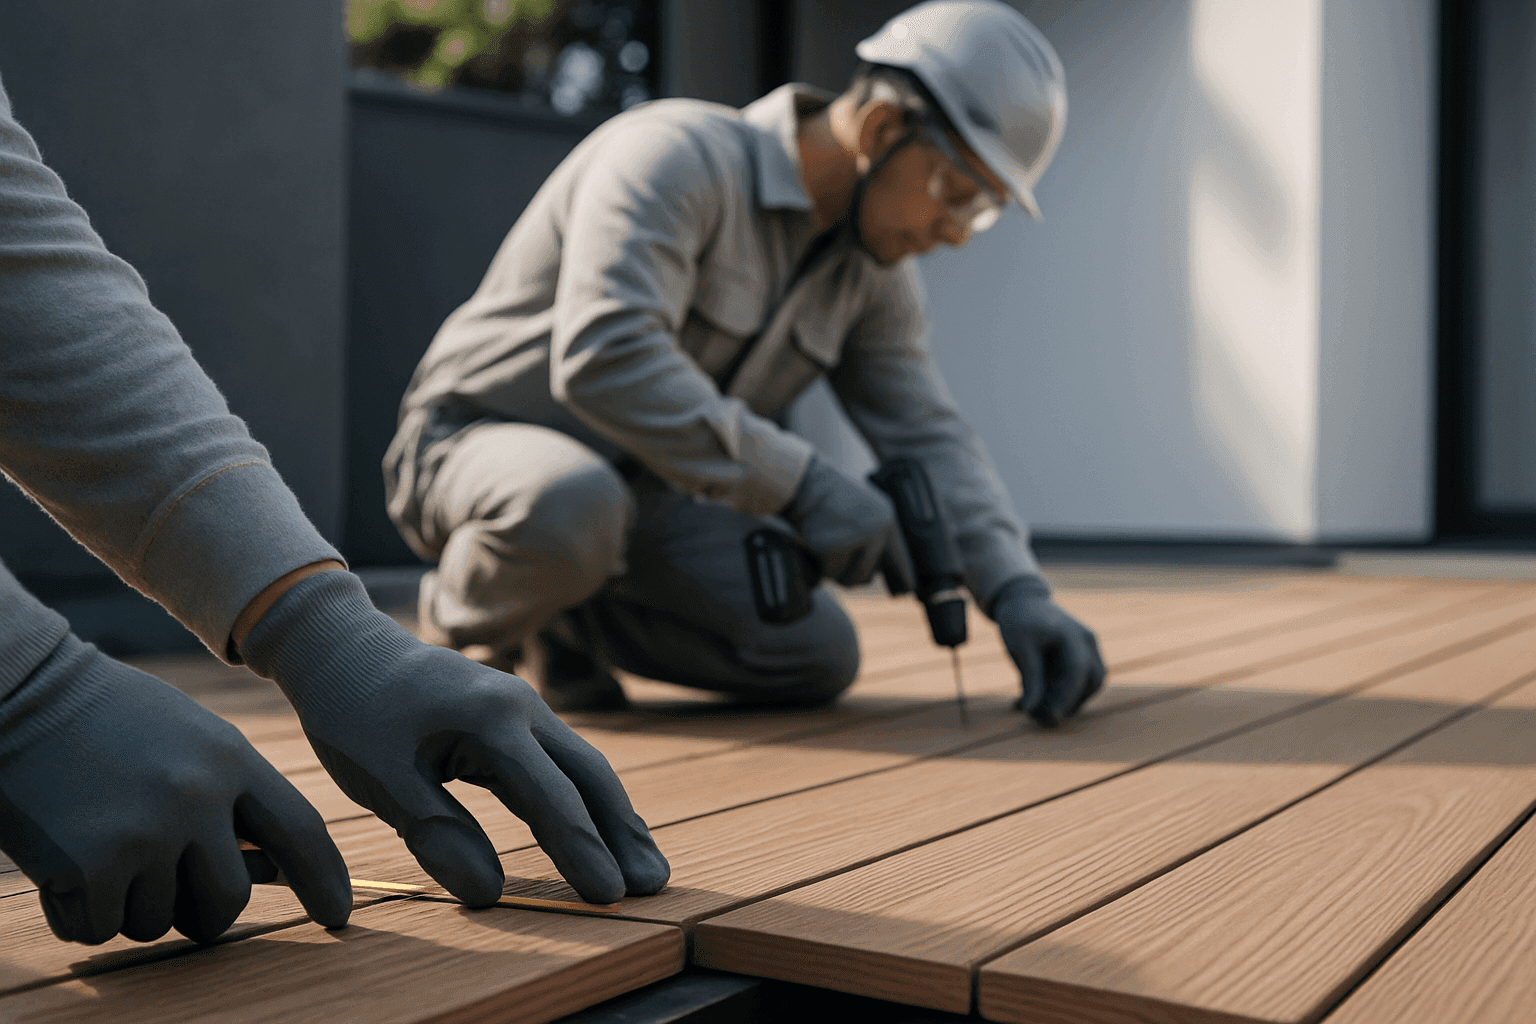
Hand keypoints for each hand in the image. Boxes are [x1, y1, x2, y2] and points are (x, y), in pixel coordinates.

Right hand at [0, 635, 351, 944]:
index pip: (300, 830)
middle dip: (204, 915)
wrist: (23, 694)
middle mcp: (198, 798)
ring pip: (157, 922)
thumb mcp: (190, 739)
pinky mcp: (93, 864)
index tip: (338, 915)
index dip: (324, 878)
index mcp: (231, 761)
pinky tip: (63, 864)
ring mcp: (147, 832)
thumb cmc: (107, 721)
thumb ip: (233, 798)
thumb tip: (271, 870)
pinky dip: (79, 913)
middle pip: (230, 899)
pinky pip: (100, 929)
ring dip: (127, 906)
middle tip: (172, 899)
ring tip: (99, 848)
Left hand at [239, 571, 668, 906]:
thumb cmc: (355, 712)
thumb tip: (489, 894)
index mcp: (494, 720)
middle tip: (653, 887)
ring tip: (645, 869)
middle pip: (590, 776)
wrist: (344, 648)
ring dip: (615, 819)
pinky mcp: (513, 720)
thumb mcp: (380, 780)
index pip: (552, 796)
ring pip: (583, 769)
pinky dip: (587, 801)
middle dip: (623, 834)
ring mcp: (524, 710)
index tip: (609, 896)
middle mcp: (523, 709)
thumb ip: (437, 834)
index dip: (583, 850)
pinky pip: (562, 764)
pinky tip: (602, 830)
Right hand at [782, 455, 906, 586]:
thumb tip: (870, 575)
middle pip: (866, 575)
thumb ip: (874, 535)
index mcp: (887, 520)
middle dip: (849, 574)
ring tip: (823, 547)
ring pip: (847, 577)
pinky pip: (826, 572)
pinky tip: (813, 543)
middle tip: (834, 559)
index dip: (902, 576)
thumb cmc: (829, 496)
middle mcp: (877, 532)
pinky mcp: (834, 548)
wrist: (804, 484)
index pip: (900, 558)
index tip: (905, 592)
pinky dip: (817, 564)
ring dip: (832, 570)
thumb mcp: (862, 509)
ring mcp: (856, 540)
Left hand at [990, 576, 1105, 726]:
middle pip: (1092, 680)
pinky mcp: (1084, 653)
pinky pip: (1082, 678)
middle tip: (1045, 719)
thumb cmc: (1019, 621)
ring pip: (1091, 682)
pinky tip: (1042, 699)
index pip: (1077, 672)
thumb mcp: (1020, 648)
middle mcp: (1087, 641)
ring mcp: (1089, 646)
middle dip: (1072, 702)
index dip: (1067, 697)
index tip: (1052, 716)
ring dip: (1071, 700)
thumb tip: (1029, 710)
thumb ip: (1029, 678)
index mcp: (1072, 635)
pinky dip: (1067, 691)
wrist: (1023, 600)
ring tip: (1041, 711)